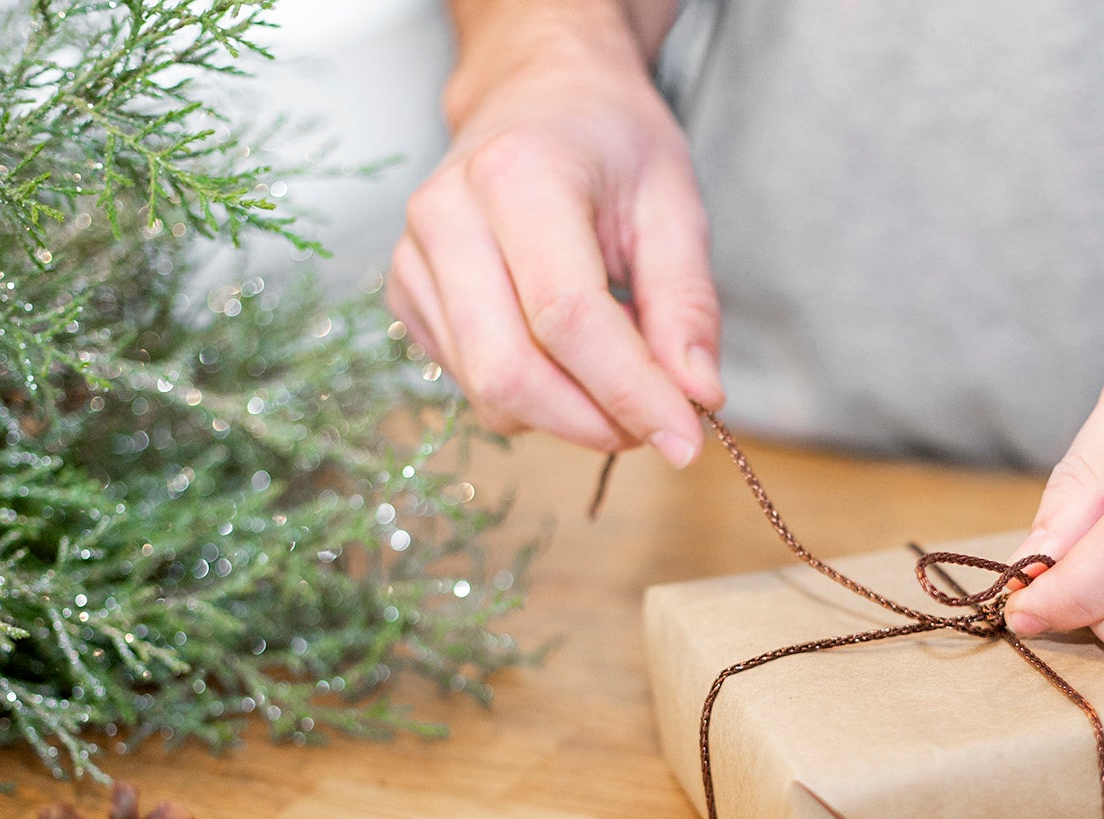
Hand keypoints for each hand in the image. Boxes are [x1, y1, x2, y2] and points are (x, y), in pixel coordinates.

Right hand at [387, 17, 720, 465]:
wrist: (536, 94)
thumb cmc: (609, 141)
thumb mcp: (674, 205)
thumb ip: (687, 306)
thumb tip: (697, 398)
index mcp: (518, 175)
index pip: (568, 319)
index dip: (630, 394)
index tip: (686, 440)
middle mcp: (446, 216)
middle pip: (509, 371)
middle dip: (593, 422)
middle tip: (656, 423)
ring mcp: (414, 259)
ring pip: (487, 391)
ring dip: (567, 415)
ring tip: (618, 374)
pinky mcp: (406, 295)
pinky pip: (472, 384)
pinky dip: (533, 397)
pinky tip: (568, 355)